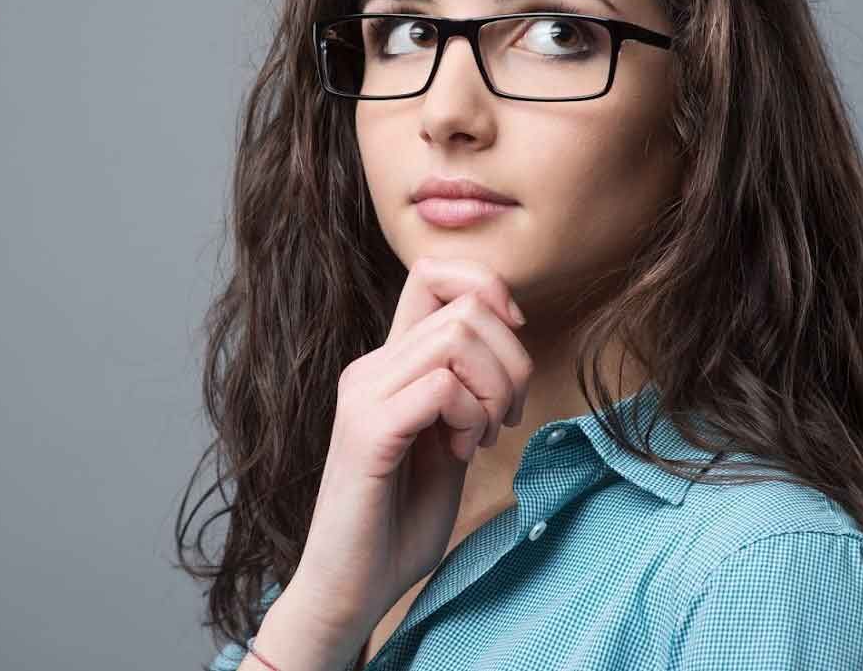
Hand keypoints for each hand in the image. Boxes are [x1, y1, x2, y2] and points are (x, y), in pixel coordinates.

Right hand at [285, 256, 532, 640]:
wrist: (350, 588)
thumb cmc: (398, 523)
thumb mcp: (448, 442)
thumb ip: (466, 392)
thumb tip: (509, 342)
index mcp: (388, 364)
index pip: (432, 274)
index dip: (487, 289)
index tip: (512, 345)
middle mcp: (370, 367)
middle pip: (464, 306)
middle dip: (512, 359)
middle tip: (505, 417)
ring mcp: (364, 395)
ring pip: (457, 336)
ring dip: (495, 388)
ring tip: (481, 436)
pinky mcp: (368, 431)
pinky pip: (443, 386)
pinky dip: (473, 416)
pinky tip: (462, 451)